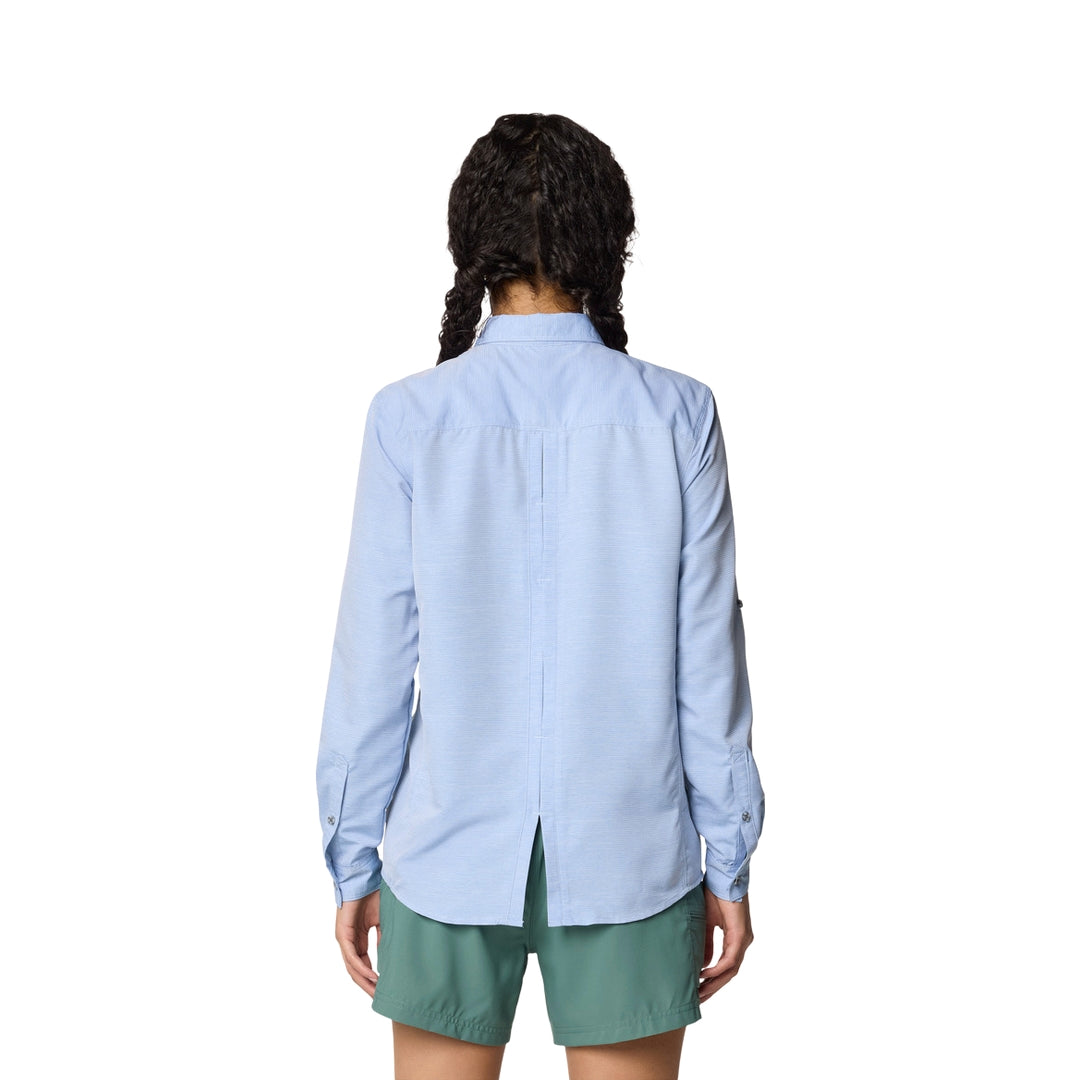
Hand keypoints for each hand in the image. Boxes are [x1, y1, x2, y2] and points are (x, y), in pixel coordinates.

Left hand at [335, 888, 380, 995]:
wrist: (364, 877)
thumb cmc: (373, 895)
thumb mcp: (382, 921)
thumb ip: (383, 939)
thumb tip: (389, 959)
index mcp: (357, 938)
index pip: (363, 964)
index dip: (373, 978)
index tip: (386, 988)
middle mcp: (349, 941)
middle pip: (356, 971)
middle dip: (368, 985)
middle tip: (380, 998)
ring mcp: (344, 938)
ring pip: (352, 967)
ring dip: (365, 981)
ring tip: (377, 992)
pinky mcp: (343, 933)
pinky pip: (351, 956)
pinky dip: (362, 967)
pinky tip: (373, 976)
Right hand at [698, 888, 753, 1002]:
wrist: (722, 877)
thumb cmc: (714, 894)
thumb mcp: (706, 923)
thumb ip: (706, 943)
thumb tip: (702, 964)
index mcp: (736, 939)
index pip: (726, 966)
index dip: (713, 980)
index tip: (699, 990)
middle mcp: (743, 942)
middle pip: (729, 973)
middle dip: (714, 988)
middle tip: (698, 1000)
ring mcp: (743, 939)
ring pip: (731, 970)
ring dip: (715, 983)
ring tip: (700, 993)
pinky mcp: (741, 935)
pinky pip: (730, 959)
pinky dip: (718, 968)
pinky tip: (705, 974)